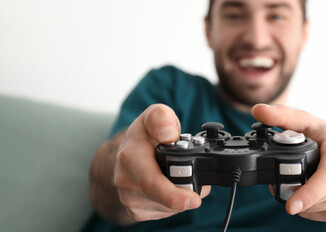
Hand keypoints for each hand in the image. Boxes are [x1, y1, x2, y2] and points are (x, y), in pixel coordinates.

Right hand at [113, 104, 210, 221]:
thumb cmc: (145, 136)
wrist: (125, 155)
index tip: (194, 199)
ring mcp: (129, 198)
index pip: (152, 182)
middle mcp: (125, 180)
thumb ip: (161, 117)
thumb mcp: (154, 115)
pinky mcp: (135, 211)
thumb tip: (169, 135)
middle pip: (165, 199)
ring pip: (168, 207)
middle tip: (198, 187)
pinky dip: (174, 203)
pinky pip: (164, 212)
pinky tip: (171, 187)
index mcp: (130, 155)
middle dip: (186, 195)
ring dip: (182, 196)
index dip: (175, 195)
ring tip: (181, 177)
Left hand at [252, 104, 325, 221]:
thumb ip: (281, 116)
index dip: (309, 193)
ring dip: (300, 200)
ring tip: (298, 182)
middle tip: (281, 180)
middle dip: (294, 191)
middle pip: (315, 196)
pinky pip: (319, 215)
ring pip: (314, 208)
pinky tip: (308, 193)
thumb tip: (258, 110)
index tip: (290, 206)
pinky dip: (308, 208)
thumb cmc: (325, 138)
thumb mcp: (305, 122)